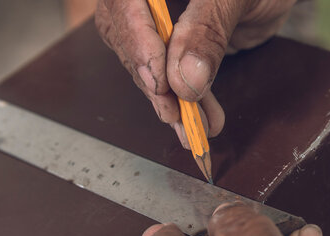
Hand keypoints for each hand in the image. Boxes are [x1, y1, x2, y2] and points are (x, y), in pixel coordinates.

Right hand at [95, 0, 296, 147]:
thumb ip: (207, 29)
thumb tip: (184, 79)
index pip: (122, 5)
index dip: (136, 45)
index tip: (160, 83)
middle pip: (127, 39)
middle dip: (154, 83)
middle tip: (177, 115)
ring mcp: (155, 17)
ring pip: (146, 62)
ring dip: (170, 99)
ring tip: (193, 128)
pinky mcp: (173, 39)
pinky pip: (169, 71)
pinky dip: (184, 98)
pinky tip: (201, 118)